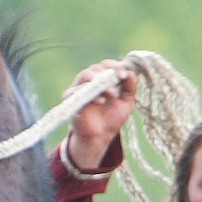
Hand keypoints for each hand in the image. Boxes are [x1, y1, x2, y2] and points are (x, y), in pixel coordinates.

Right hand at [63, 58, 135, 174]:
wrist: (101, 137)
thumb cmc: (112, 118)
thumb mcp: (126, 102)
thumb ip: (130, 87)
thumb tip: (131, 73)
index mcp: (101, 79)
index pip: (105, 65)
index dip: (114, 66)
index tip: (124, 74)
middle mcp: (88, 82)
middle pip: (94, 68)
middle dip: (107, 74)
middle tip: (118, 83)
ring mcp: (78, 90)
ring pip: (85, 76)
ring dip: (100, 82)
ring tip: (112, 94)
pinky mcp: (71, 101)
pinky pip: (76, 92)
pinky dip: (90, 95)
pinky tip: (101, 101)